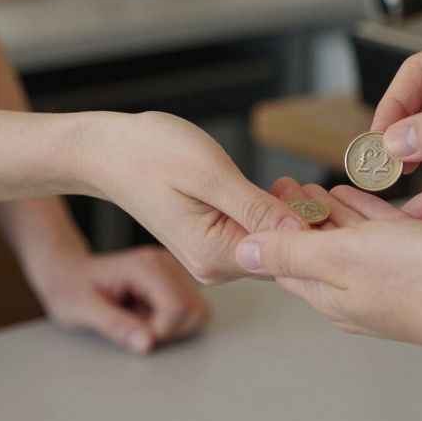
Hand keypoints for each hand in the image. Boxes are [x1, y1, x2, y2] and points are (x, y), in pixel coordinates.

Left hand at [30, 240, 209, 354]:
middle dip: (169, 330)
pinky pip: (190, 311)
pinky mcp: (175, 282)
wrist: (67, 273)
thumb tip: (148, 344)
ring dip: (171, 327)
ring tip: (140, 319)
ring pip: (197, 312)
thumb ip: (116, 326)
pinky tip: (146, 314)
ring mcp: (173, 271)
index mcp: (145, 266)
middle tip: (137, 326)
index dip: (160, 331)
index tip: (134, 333)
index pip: (178, 306)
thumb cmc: (70, 287)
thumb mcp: (82, 310)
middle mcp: (165, 264)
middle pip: (195, 310)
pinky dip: (171, 322)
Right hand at [90, 112, 307, 283]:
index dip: (309, 228)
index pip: (284, 256)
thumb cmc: (150, 153)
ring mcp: (212, 258)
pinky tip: (272, 190)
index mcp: (215, 255)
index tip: (313, 194)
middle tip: (302, 185)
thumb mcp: (210, 174)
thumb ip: (256, 207)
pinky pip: (254, 235)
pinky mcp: (212, 244)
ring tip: (287, 184)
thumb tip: (300, 230)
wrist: (108, 153)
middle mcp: (214, 267)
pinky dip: (269, 215)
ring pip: (270, 245)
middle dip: (300, 224)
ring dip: (286, 217)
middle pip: (280, 255)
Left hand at [236, 181, 421, 357]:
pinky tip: (370, 194)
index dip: (273, 224)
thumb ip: (292, 254)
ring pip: (356, 239)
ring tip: (321, 185)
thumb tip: (243, 255)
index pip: (288, 258)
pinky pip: (391, 234)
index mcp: (331, 294)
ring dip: (338, 212)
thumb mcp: (343, 257)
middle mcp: (359, 290)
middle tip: (288, 181)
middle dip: (302, 215)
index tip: (264, 192)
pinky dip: (377, 212)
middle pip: (319, 247)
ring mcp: (392, 279)